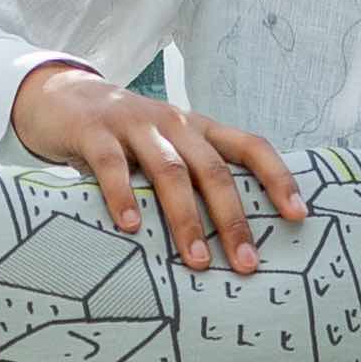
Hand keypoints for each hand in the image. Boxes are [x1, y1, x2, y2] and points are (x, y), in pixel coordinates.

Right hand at [12, 60, 303, 274]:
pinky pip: (113, 166)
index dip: (278, 178)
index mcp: (199, 129)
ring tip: (197, 260)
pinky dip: (123, 197)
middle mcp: (174, 123)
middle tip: (246, 263)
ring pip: (170, 172)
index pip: (251, 146)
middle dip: (233, 219)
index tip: (298, 216)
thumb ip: (192, 177)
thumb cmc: (125, 137)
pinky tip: (133, 228)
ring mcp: (135, 125)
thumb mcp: (166, 148)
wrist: (62, 98)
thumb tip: (231, 238)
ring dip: (187, 219)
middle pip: (213, 170)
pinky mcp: (96, 133)